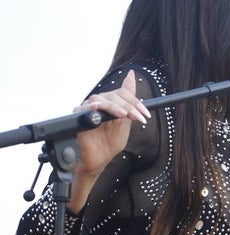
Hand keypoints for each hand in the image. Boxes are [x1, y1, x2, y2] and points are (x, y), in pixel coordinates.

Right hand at [68, 70, 149, 212]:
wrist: (101, 159)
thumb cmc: (112, 141)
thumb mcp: (126, 121)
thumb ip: (129, 102)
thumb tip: (131, 76)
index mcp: (112, 102)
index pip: (124, 93)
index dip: (135, 102)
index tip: (145, 114)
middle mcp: (100, 102)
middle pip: (115, 95)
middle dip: (129, 106)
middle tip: (137, 117)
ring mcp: (89, 108)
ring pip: (102, 99)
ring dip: (115, 107)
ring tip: (123, 116)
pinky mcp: (78, 117)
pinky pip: (83, 108)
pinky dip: (92, 108)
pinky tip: (98, 110)